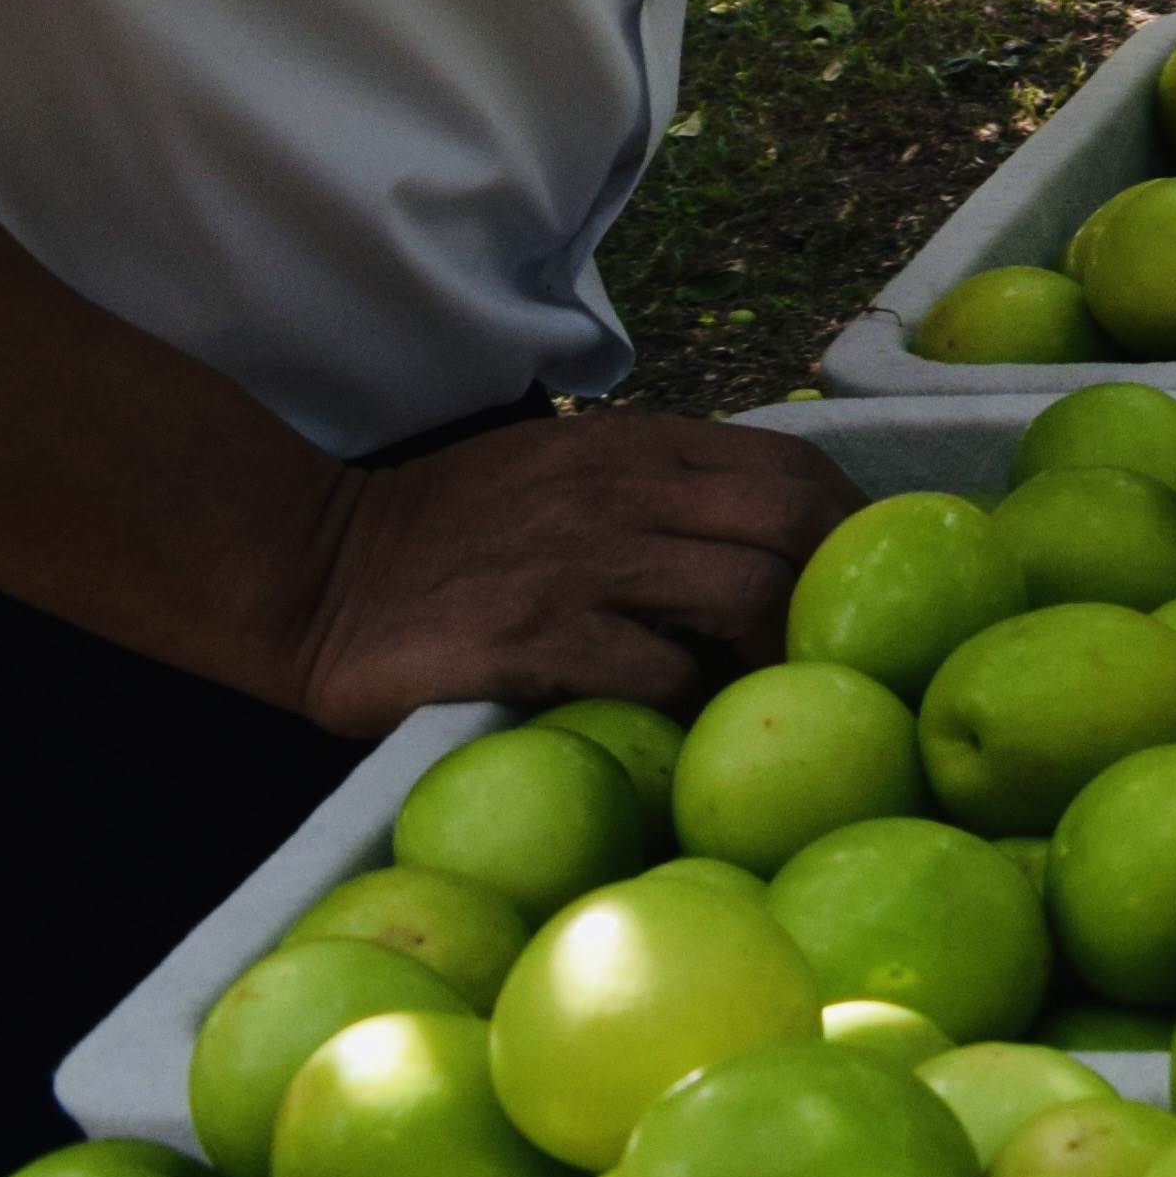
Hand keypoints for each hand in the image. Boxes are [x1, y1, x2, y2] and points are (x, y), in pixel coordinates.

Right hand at [291, 411, 864, 732]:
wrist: (311, 569)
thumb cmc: (450, 532)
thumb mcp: (564, 471)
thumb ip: (657, 490)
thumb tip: (767, 542)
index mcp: (638, 447)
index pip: (794, 465)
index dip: (851, 525)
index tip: (864, 583)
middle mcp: (623, 492)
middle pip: (794, 524)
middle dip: (836, 593)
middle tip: (838, 655)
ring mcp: (582, 562)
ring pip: (744, 594)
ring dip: (775, 655)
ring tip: (770, 698)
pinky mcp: (534, 638)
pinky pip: (657, 671)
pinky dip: (690, 703)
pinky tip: (685, 728)